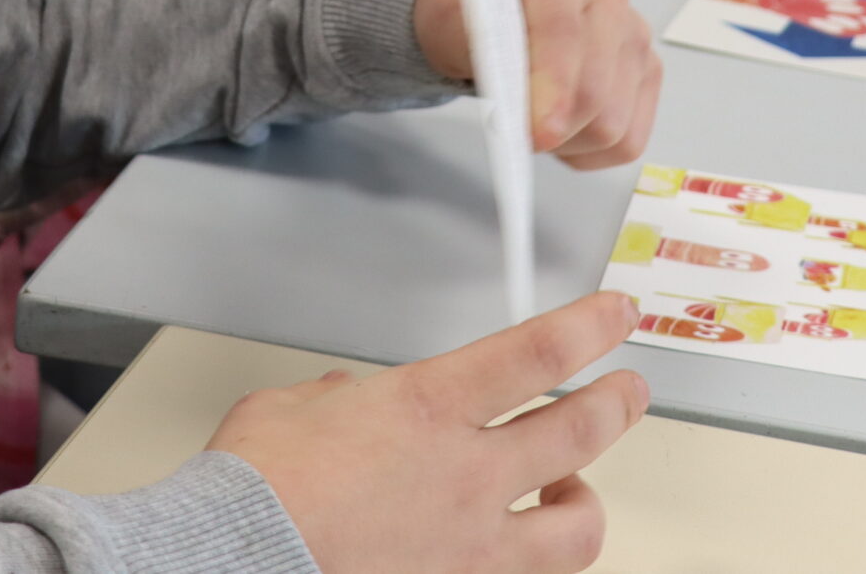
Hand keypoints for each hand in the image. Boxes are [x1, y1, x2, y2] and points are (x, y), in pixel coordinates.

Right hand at [208, 292, 647, 573]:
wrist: (236, 563)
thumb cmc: (253, 493)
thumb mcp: (286, 411)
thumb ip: (329, 401)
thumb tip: (339, 402)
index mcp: (427, 408)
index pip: (540, 353)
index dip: (592, 327)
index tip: (614, 317)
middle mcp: (466, 477)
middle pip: (583, 431)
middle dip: (618, 404)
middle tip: (628, 392)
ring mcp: (469, 548)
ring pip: (578, 529)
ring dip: (584, 505)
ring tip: (574, 496)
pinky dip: (522, 567)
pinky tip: (510, 558)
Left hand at [413, 0, 658, 168]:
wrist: (491, 9)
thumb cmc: (472, 14)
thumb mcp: (451, 20)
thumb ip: (483, 49)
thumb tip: (519, 101)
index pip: (562, 31)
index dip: (552, 85)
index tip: (534, 133)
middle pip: (595, 88)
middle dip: (552, 126)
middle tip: (512, 131)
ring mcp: (633, 35)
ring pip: (613, 124)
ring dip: (567, 141)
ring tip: (534, 120)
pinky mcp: (647, 72)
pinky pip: (629, 141)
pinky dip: (588, 151)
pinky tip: (561, 130)